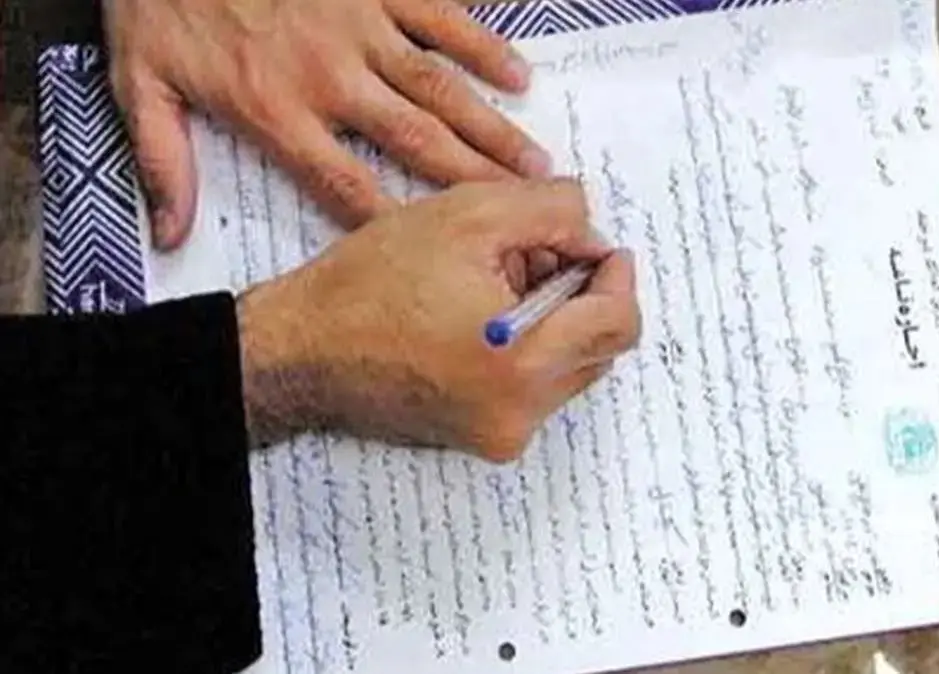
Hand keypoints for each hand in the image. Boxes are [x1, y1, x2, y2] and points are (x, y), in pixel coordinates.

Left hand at [102, 0, 550, 249]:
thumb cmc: (160, 3)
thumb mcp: (140, 83)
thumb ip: (164, 162)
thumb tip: (172, 235)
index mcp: (276, 111)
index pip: (344, 185)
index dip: (393, 222)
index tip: (438, 251)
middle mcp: (330, 77)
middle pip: (414, 141)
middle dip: (471, 181)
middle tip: (520, 211)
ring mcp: (360, 27)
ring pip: (440, 88)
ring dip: (490, 127)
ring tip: (534, 162)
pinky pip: (441, 18)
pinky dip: (482, 46)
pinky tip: (519, 73)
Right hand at [236, 179, 640, 460]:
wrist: (298, 352)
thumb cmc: (368, 286)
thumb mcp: (468, 215)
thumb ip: (551, 211)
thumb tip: (589, 227)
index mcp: (523, 364)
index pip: (617, 322)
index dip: (616, 276)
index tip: (600, 247)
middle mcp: (520, 414)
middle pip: (598, 349)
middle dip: (582, 295)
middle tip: (539, 255)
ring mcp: (500, 434)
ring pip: (568, 368)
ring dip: (555, 320)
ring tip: (498, 281)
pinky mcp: (480, 439)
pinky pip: (533, 388)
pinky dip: (527, 347)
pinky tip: (482, 313)